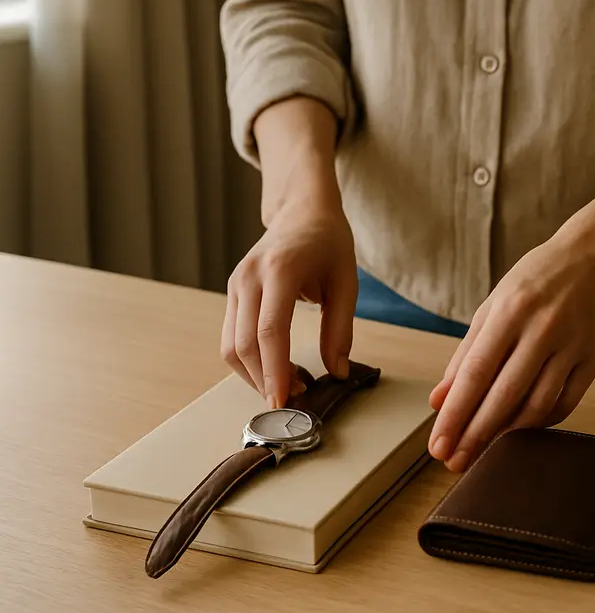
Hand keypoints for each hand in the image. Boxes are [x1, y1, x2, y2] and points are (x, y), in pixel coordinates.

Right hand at [221, 192, 355, 408]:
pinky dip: (250, 359)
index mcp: (280, 271)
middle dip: (265, 379)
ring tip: (287, 387)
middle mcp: (249, 278)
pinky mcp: (233, 292)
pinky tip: (275, 369)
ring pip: (230, 345)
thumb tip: (337, 372)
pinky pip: (231, 335)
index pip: (269, 331)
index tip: (282, 401)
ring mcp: (235, 284)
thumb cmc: (328, 243)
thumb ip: (340, 329)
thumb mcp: (346, 283)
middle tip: (294, 400)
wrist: (303, 211)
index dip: (274, 370)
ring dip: (254, 374)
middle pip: (244, 344)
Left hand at [426, 227, 594, 471]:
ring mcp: (571, 346)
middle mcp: (541, 329)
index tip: (438, 445)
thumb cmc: (536, 279)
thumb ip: (465, 353)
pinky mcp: (594, 360)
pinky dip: (539, 423)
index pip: (475, 374)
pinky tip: (520, 429)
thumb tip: (439, 400)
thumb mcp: (493, 306)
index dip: (455, 414)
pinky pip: (565, 404)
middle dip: (475, 435)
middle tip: (454, 463)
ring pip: (536, 405)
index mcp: (509, 311)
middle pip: (504, 396)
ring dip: (507, 434)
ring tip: (484, 449)